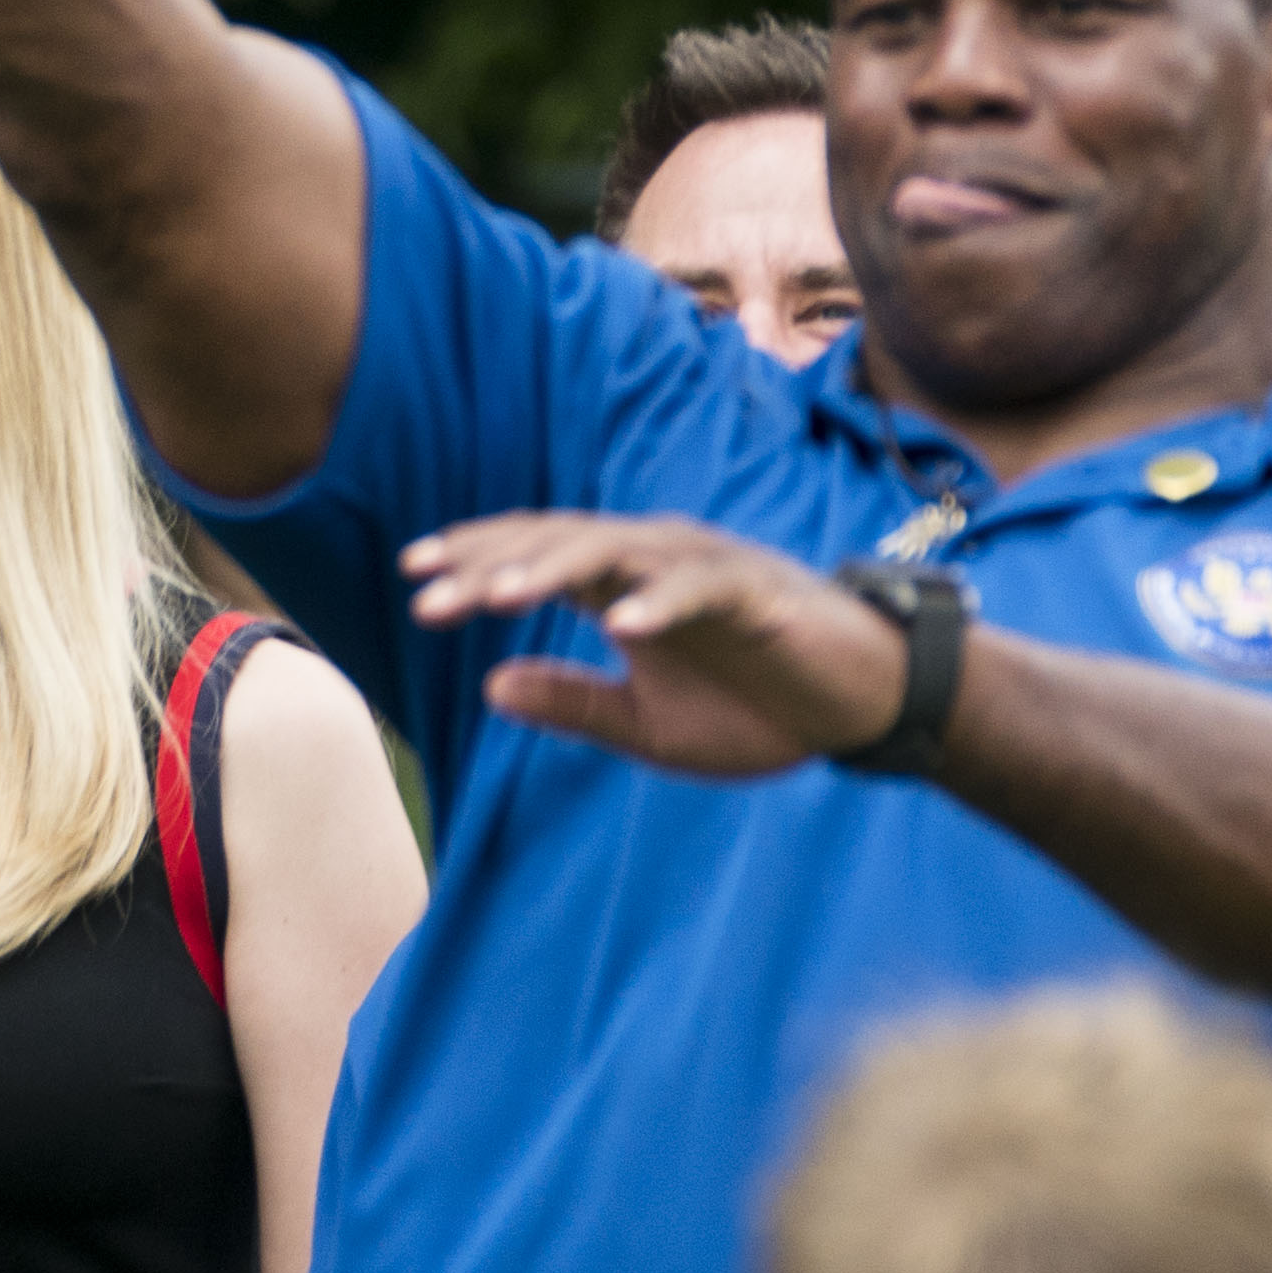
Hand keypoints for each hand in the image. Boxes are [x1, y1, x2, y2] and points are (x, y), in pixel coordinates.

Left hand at [400, 511, 920, 775]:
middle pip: (560, 547)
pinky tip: (622, 625)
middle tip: (427, 596)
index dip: (476, 565)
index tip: (413, 583)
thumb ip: (573, 704)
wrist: (858, 710)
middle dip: (490, 568)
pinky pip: (702, 588)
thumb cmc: (755, 708)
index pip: (535, 561)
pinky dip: (662, 603)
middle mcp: (654, 563)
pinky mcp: (759, 593)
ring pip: (619, 553)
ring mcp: (705, 571)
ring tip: (500, 596)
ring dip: (557, 571)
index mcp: (621, 588)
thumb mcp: (647, 726)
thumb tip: (489, 689)